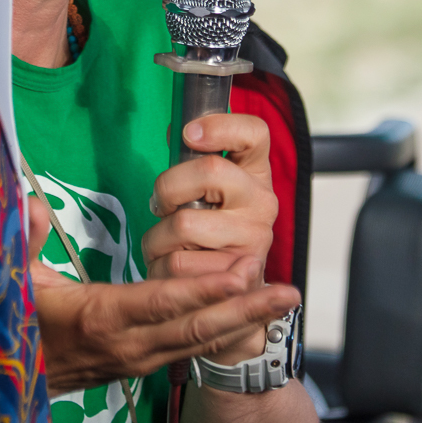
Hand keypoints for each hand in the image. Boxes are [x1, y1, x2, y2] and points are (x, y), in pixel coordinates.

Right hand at [26, 197, 299, 392]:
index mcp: (99, 318)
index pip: (162, 301)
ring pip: (199, 341)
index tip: (244, 270)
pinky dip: (224, 331)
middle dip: (245, 309)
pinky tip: (252, 315)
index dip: (206, 288)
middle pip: (195, 327)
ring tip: (284, 300)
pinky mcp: (143, 364)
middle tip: (286, 291)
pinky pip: (190, 347)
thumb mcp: (13, 280)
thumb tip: (35, 204)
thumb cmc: (16, 322)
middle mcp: (127, 344)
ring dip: (244, 321)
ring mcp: (138, 359)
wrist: (9, 381)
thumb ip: (26, 240)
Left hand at [142, 113, 282, 363]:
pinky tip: (171, 269)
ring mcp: (253, 240)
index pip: (255, 133)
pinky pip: (177, 264)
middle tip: (163, 205)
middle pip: (209, 171)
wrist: (233, 297)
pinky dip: (160, 267)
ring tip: (166, 244)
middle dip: (169, 188)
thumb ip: (197, 161)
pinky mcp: (236, 278)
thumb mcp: (210, 192)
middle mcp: (263, 203)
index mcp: (256, 173)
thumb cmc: (210, 231)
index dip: (221, 126)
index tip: (189, 133)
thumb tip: (180, 128)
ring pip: (184, 224)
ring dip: (158, 237)